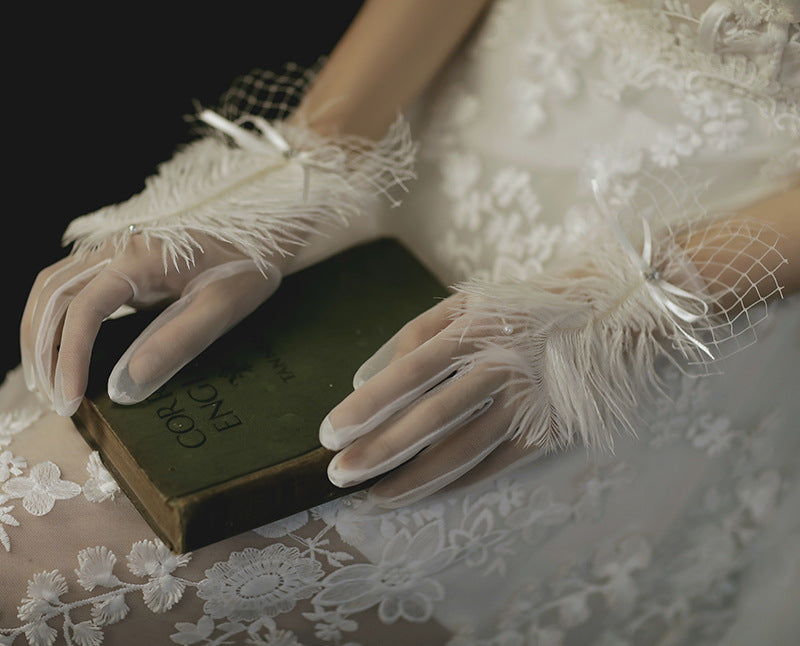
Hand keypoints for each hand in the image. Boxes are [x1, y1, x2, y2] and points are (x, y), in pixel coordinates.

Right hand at [21, 234, 281, 415]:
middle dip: (43, 349)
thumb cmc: (248, 267)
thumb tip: (128, 384)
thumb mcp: (223, 307)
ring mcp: (116, 251)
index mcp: (142, 256)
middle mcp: (118, 247)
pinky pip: (72, 286)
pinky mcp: (121, 262)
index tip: (71, 398)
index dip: (70, 356)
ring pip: (54, 287)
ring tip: (48, 382)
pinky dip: (56, 319)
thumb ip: (178, 341)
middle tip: (54, 399)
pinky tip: (61, 349)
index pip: (85, 307)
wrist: (265, 234)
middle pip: (53, 294)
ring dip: (41, 333)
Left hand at [318, 294, 543, 507]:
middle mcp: (502, 365)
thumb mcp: (466, 304)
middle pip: (432, 418)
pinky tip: (428, 491)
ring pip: (464, 450)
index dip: (368, 406)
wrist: (601, 311)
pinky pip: (495, 463)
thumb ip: (414, 335)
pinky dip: (459, 480)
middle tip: (340, 476)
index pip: (410, 373)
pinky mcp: (549, 428)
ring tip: (376, 497)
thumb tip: (365, 380)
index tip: (330, 434)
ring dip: (416, 479)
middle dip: (381, 451)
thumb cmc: (516, 309)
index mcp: (474, 329)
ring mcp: (528, 401)